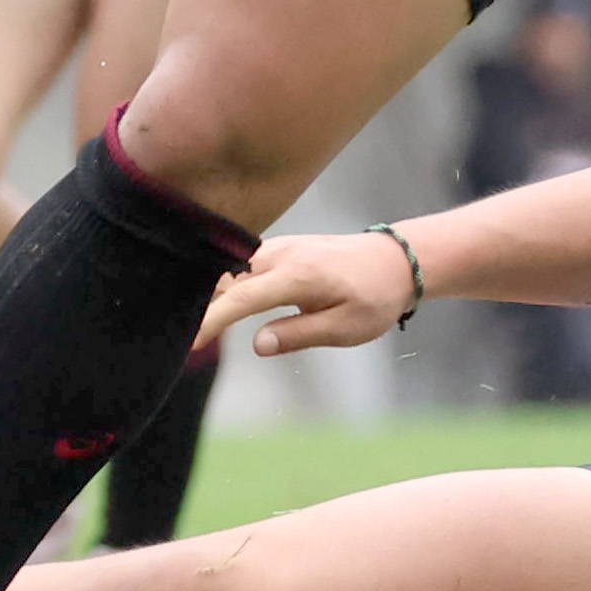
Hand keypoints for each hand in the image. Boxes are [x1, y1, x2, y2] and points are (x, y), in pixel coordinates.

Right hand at [201, 232, 413, 355]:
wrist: (396, 261)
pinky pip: (246, 262)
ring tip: (209, 323)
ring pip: (235, 269)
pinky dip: (233, 281)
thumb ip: (298, 334)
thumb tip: (257, 345)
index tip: (194, 342)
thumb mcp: (344, 327)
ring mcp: (282, 246)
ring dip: (220, 294)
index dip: (214, 320)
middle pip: (229, 279)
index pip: (242, 298)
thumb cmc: (374, 297)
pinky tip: (231, 300)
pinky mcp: (284, 246)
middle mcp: (283, 254)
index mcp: (298, 275)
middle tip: (197, 338)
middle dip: (209, 307)